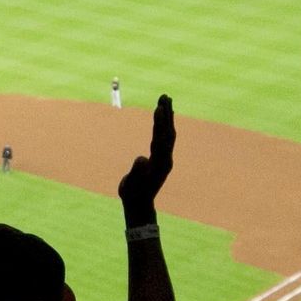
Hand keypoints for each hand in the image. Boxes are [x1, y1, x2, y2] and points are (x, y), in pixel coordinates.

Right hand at [118, 95, 176, 215]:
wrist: (140, 204)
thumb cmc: (133, 193)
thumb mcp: (131, 184)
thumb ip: (136, 171)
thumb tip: (141, 158)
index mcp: (159, 163)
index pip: (161, 138)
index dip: (160, 123)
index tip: (159, 108)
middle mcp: (166, 158)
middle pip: (168, 132)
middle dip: (167, 114)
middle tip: (165, 96)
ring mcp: (165, 157)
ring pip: (169, 133)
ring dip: (168, 116)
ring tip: (166, 100)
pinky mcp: (162, 157)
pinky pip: (165, 137)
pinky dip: (165, 124)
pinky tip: (164, 116)